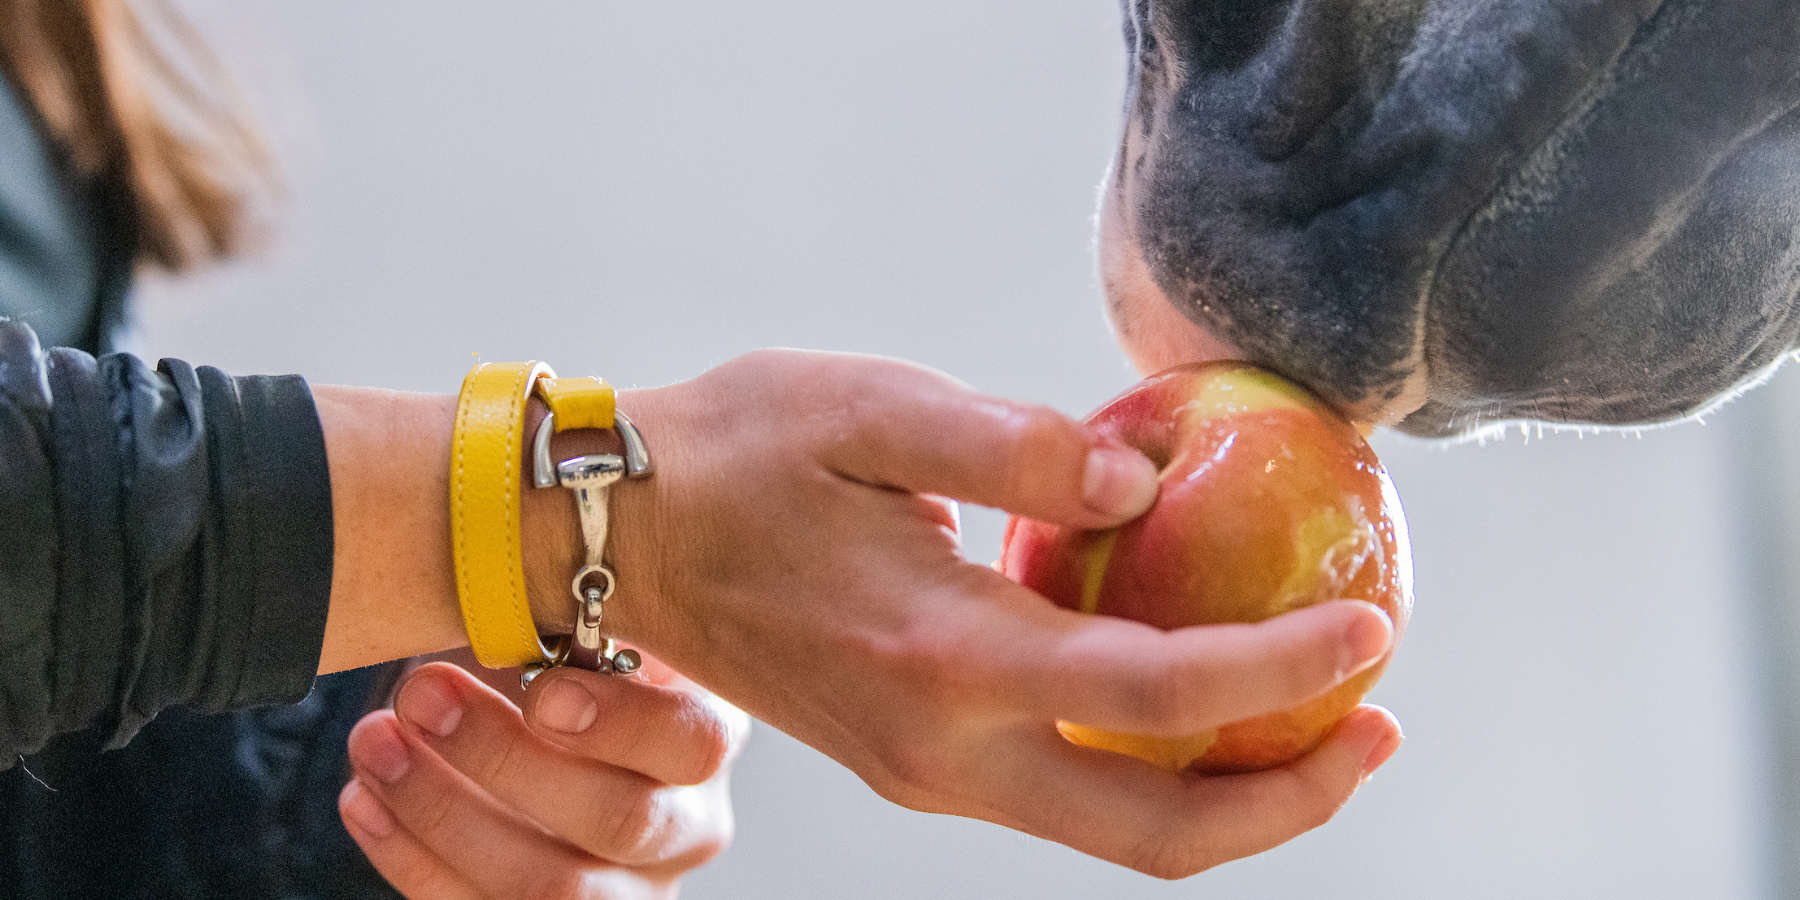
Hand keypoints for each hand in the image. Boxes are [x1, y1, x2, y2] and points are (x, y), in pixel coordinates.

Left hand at [339, 657, 747, 898]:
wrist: (574, 734)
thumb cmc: (586, 667)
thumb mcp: (606, 631)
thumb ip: (585, 618)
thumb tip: (517, 567)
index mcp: (708, 740)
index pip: (692, 744)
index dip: (619, 724)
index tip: (539, 689)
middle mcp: (686, 827)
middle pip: (616, 821)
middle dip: (502, 760)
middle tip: (420, 695)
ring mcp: (626, 889)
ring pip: (549, 888)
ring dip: (443, 813)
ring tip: (374, 744)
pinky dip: (409, 858)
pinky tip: (363, 799)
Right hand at [602, 349, 1402, 878]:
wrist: (612, 538)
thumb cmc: (731, 454)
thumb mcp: (864, 408)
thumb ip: (1009, 444)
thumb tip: (1141, 482)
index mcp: (940, 656)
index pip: (1151, 690)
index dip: (1280, 670)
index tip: (1372, 622)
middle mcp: (939, 748)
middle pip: (1151, 833)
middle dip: (1286, 799)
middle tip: (1380, 726)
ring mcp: (922, 771)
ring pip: (1111, 827)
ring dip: (1229, 791)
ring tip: (1318, 712)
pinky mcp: (910, 761)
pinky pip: (1063, 791)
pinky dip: (1153, 765)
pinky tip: (1193, 690)